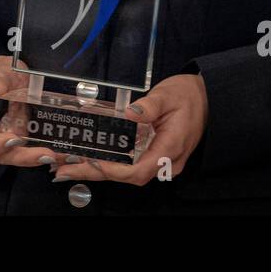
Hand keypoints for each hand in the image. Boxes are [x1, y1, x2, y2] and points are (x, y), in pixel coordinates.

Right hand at [0, 54, 63, 168]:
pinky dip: (45, 152)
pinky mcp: (21, 137)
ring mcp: (6, 137)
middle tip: (47, 155)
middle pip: (1, 153)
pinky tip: (62, 153)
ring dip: (36, 158)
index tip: (14, 140)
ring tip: (57, 156)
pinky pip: (30, 149)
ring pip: (17, 155)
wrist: (10, 74)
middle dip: (24, 157)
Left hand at [52, 72, 208, 186]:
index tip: (95, 163)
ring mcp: (162, 161)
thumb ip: (149, 106)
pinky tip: (89, 159)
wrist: (207, 98)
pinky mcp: (156, 156)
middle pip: (128, 176)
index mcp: (170, 147)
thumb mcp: (168, 95)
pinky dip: (109, 164)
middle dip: (95, 174)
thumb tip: (129, 114)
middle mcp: (166, 161)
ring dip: (98, 170)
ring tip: (68, 165)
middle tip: (63, 170)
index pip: (140, 170)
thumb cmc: (188, 96)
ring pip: (127, 173)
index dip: (115, 170)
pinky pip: (131, 165)